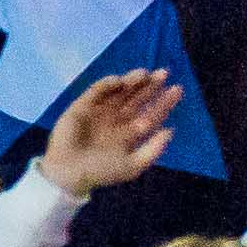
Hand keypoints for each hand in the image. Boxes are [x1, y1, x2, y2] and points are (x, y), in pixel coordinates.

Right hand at [38, 71, 182, 200]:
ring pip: (120, 91)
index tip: (177, 89)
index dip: (164, 102)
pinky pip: (97, 91)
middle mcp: (118, 119)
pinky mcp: (83, 105)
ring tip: (144, 74)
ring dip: (132, 81)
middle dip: (151, 86)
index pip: (152, 113)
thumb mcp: (133, 165)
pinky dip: (107, 84)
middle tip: (164, 73)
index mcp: (131, 132)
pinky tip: (119, 81)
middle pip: (138, 98)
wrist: (69, 173)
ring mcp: (101, 111)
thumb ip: (153, 150)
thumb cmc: (102, 172)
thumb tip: (171, 130)